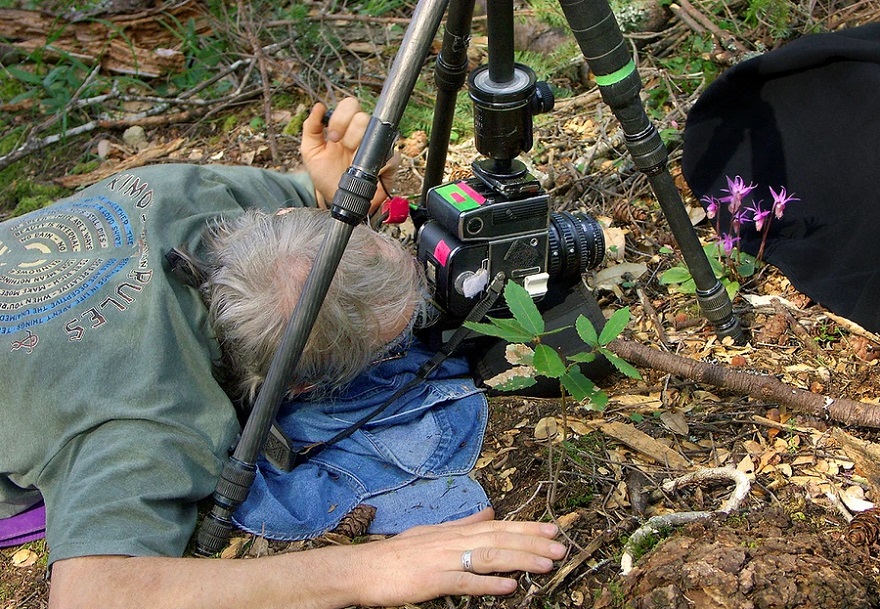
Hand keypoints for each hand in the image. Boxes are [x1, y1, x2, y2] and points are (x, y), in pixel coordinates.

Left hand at [300, 97, 399, 212]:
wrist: (337, 198)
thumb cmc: (326, 175)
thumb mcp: (311, 151)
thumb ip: (311, 127)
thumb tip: (318, 106)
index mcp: (346, 126)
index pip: (350, 106)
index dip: (341, 118)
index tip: (332, 138)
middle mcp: (363, 132)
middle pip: (363, 117)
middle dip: (350, 134)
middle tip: (343, 149)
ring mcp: (378, 146)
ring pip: (378, 132)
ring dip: (362, 148)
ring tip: (353, 162)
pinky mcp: (390, 162)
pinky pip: (392, 154)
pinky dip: (378, 163)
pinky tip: (368, 171)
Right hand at [348, 508, 567, 606]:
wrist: (363, 568)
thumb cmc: (396, 554)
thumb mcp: (432, 532)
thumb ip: (463, 523)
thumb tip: (489, 512)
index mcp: (454, 531)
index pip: (497, 526)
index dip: (526, 528)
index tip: (552, 530)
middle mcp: (452, 541)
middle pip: (499, 539)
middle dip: (532, 543)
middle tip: (560, 547)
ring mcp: (443, 560)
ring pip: (489, 557)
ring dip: (520, 560)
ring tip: (547, 565)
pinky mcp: (432, 581)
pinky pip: (464, 582)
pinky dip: (488, 584)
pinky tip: (510, 587)